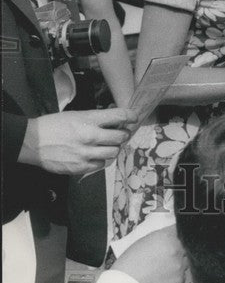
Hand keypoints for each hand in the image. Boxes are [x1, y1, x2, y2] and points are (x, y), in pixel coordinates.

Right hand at [18, 108, 136, 174]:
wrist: (33, 142)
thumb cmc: (54, 125)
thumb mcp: (76, 115)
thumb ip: (95, 118)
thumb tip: (113, 121)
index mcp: (89, 119)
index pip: (119, 116)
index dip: (130, 116)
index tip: (134, 117)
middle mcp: (90, 136)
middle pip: (121, 137)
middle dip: (123, 134)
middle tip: (121, 134)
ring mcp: (86, 153)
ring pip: (113, 152)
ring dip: (113, 148)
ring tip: (108, 146)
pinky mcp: (80, 167)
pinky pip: (100, 165)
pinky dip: (100, 161)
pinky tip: (94, 156)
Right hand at [113, 225, 187, 282]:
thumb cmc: (131, 261)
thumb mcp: (146, 240)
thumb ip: (163, 235)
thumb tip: (173, 233)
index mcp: (169, 236)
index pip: (183, 230)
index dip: (181, 233)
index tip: (179, 236)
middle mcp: (177, 249)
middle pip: (187, 246)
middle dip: (180, 248)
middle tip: (168, 254)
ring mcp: (180, 266)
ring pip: (185, 261)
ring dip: (178, 263)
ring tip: (162, 268)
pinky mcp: (179, 281)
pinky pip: (181, 276)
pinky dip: (174, 276)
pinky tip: (162, 278)